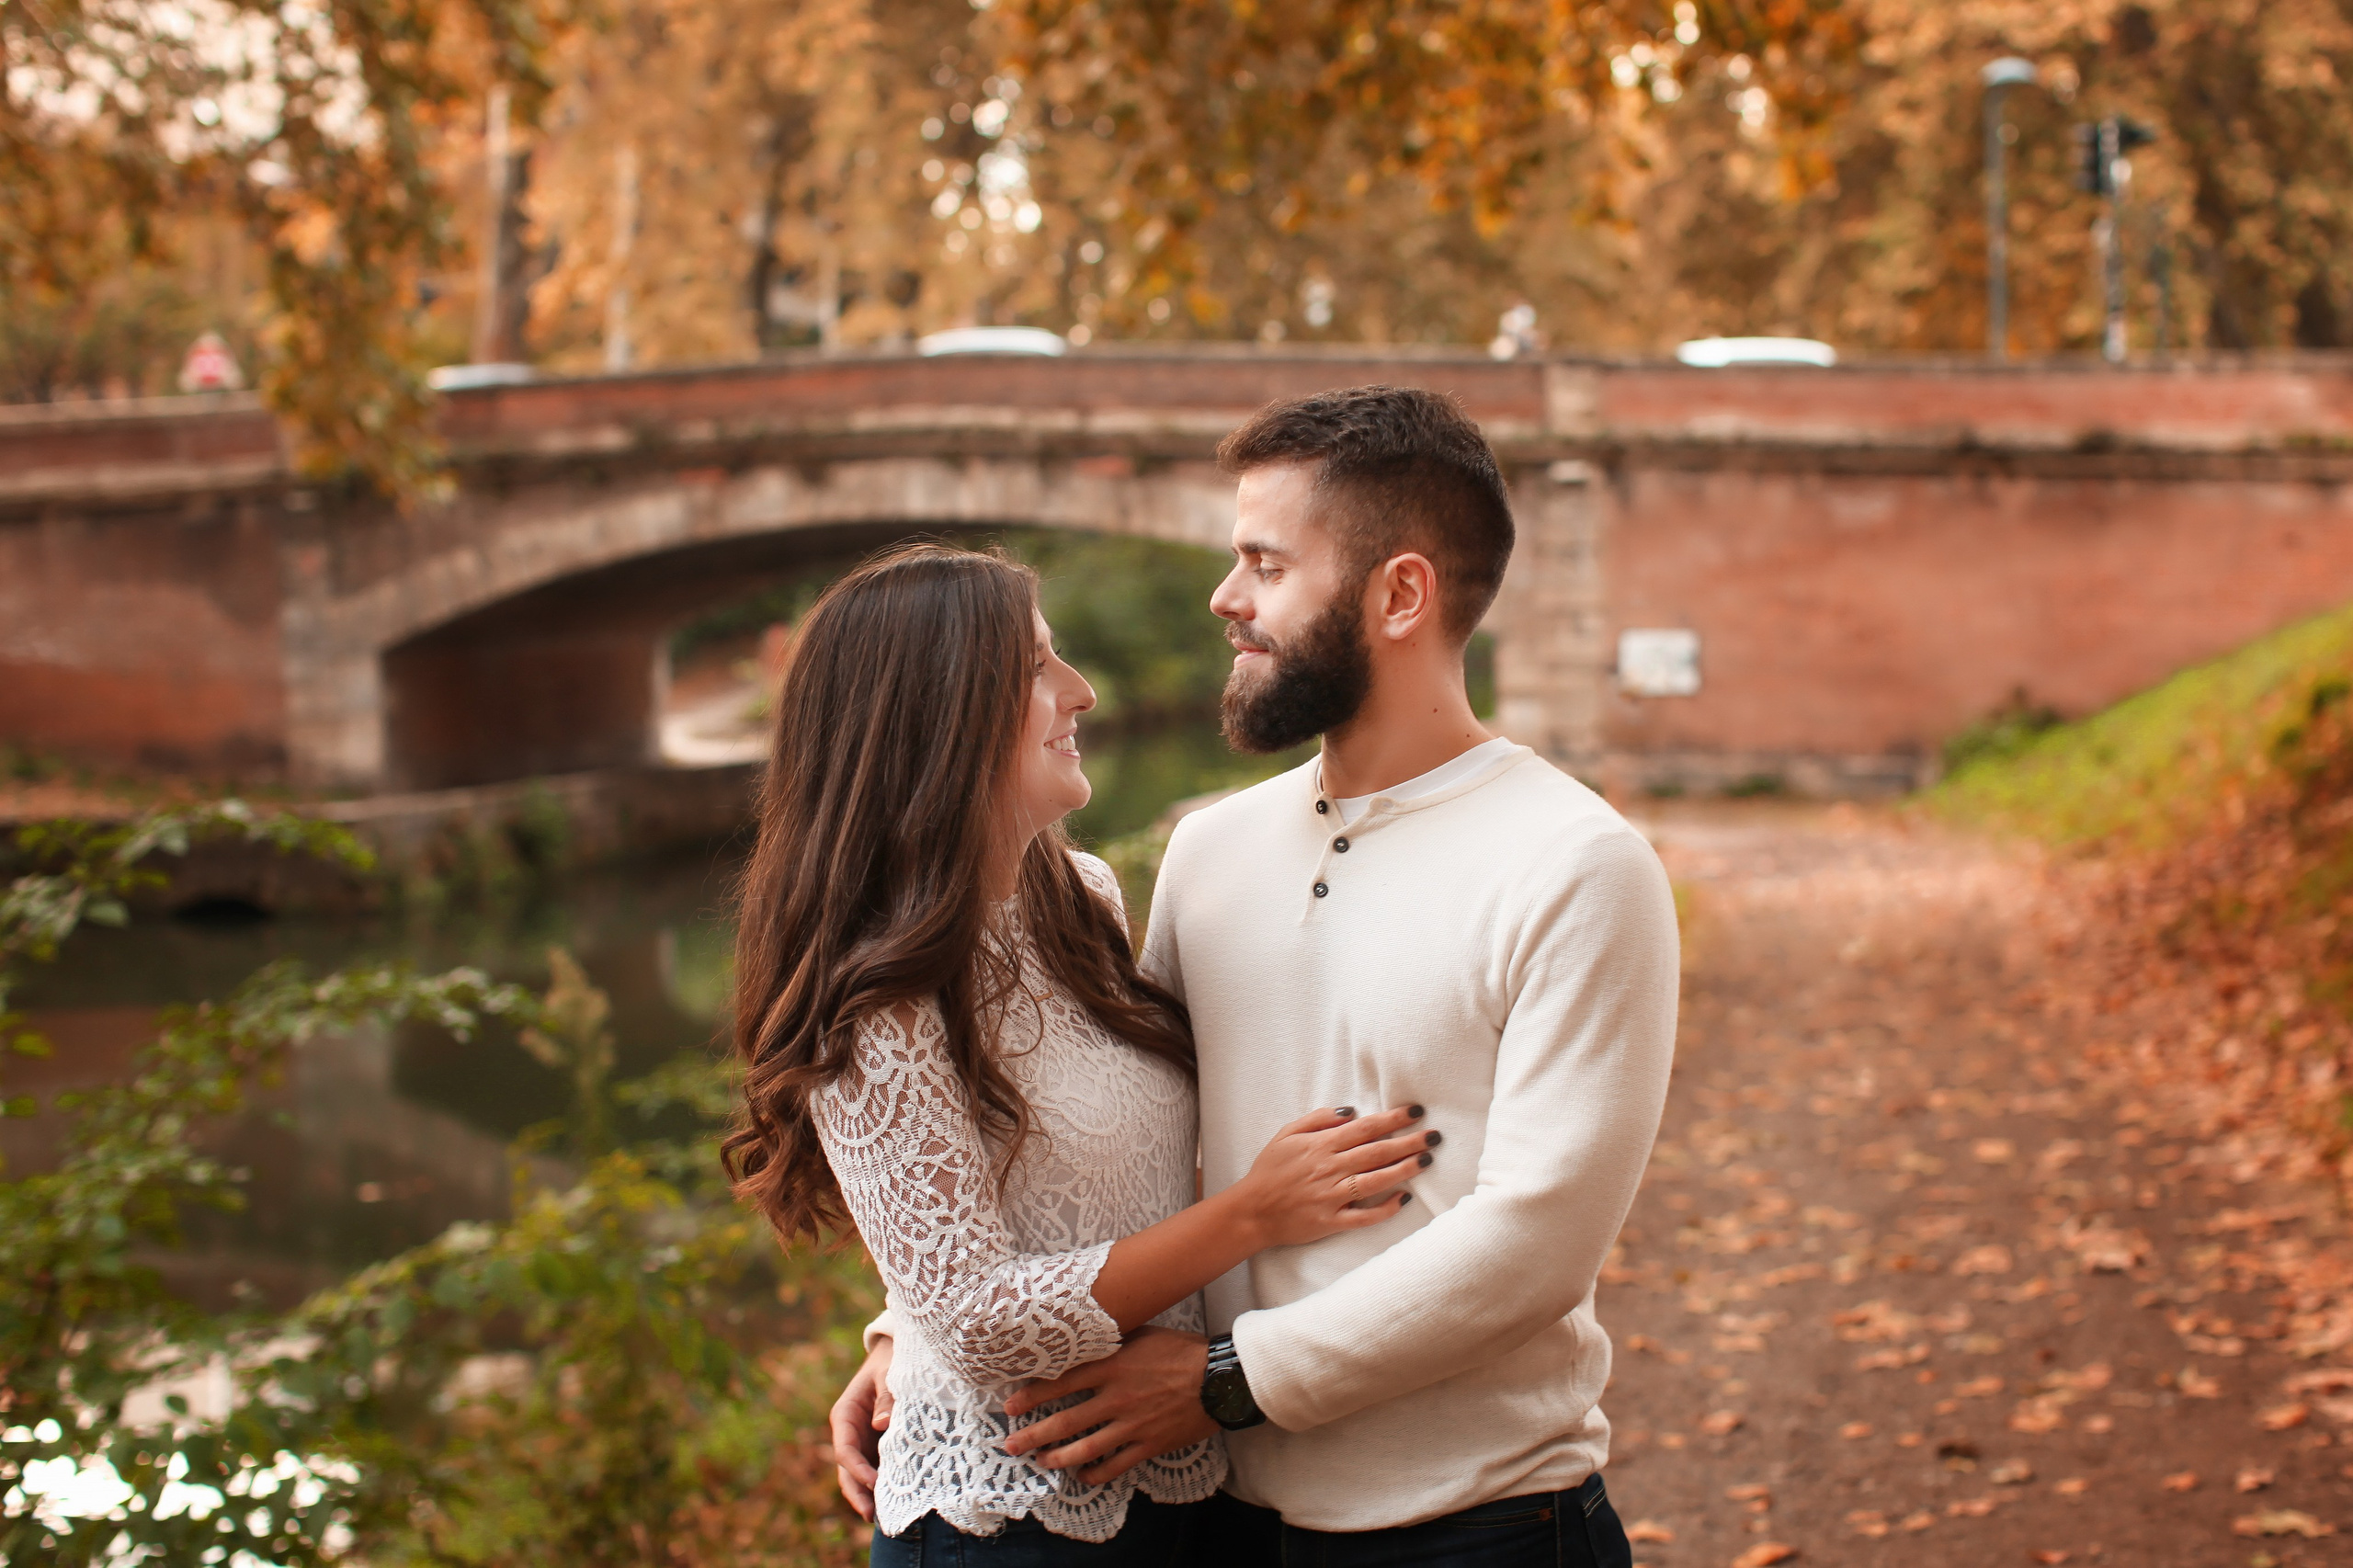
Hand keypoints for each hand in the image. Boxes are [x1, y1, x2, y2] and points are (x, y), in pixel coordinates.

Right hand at [829, 1336, 895, 1521]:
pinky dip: (882, 1487)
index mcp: (845, 1414)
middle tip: (872, 1515)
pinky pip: (876, 1470)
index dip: (857, 1469)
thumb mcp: (889, 1372)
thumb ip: (887, 1396)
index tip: (874, 1483)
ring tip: (883, 1519)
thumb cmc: (892, 1360)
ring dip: (868, 1495)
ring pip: (859, 1475)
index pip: (844, 1449)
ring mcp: (863, 1442)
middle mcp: (850, 1432)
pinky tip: (895, 1504)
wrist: (897, 1354)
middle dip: (858, 1493)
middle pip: (847, 1469)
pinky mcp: (878, 1447)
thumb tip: (880, 1424)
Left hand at [1000, 1326, 1221, 1485]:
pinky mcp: (1149, 1444)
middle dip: (1033, 1435)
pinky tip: (1081, 1476)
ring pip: (1086, 1448)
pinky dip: (1095, 1473)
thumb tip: (1083, 1334)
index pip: (1062, 1382)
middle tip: (1011, 1444)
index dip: (1032, 1396)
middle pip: (1065, 1421)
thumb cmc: (1181, 1351)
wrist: (1220, 1378)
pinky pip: (1116, 1465)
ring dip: (1058, 1457)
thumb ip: (1110, 1339)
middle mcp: (1117, 1397)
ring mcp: (1133, 1424)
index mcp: (1112, 1366)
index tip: (1009, 1406)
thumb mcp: (1142, 1333)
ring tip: (1040, 1461)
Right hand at [1228, 1102, 1433, 1247]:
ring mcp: (1332, 1197)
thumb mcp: (1286, 1134)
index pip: (1365, 1128)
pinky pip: (1364, 1216)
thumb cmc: (1269, 1170)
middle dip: (1409, 1142)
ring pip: (1376, 1181)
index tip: (1416, 1111)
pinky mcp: (1332, 1221)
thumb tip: (1350, 1111)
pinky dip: (1385, 1209)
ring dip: (1404, 1170)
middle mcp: (1330, 1169)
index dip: (1393, 1119)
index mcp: (1320, 1146)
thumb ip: (1318, 1119)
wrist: (1251, 1211)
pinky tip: (1404, 1199)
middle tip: (1434, 1135)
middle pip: (1377, 1152)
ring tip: (1426, 1160)